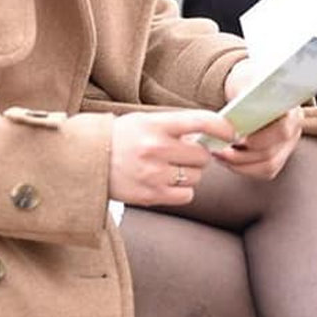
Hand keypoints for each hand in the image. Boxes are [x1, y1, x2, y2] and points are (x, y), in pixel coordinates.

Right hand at [110, 110, 233, 206]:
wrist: (86, 161)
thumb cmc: (119, 138)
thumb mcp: (144, 121)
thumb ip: (174, 126)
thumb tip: (209, 135)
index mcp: (155, 125)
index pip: (200, 121)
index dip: (222, 127)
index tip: (231, 133)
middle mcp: (156, 148)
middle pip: (202, 155)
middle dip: (197, 155)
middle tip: (183, 153)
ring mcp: (154, 174)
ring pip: (196, 177)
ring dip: (189, 173)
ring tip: (169, 168)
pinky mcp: (151, 195)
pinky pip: (186, 195)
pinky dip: (182, 190)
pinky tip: (166, 182)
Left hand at [221, 58, 303, 178]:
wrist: (251, 88)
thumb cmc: (248, 83)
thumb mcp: (245, 81)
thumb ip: (245, 93)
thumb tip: (238, 107)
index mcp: (291, 108)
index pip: (282, 129)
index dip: (258, 138)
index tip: (235, 138)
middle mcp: (294, 129)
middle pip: (271, 151)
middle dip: (241, 154)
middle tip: (217, 148)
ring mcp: (288, 145)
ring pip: (267, 165)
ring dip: (238, 163)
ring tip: (217, 153)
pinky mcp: (279, 157)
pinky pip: (264, 171)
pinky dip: (242, 169)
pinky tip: (225, 159)